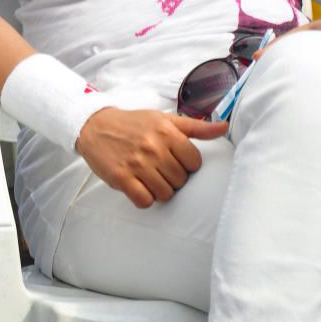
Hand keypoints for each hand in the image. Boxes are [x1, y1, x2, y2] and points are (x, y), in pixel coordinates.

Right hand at [76, 107, 227, 207]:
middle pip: (180, 180)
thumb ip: (196, 127)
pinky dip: (145, 198)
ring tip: (150, 177)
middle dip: (173, 177)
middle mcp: (153, 147)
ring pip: (165, 193)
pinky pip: (145, 201)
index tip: (176, 160)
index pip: (194, 162)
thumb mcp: (165, 119)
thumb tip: (224, 128)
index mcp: (167, 131)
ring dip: (160, 189)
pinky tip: (139, 186)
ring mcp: (137, 164)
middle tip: (160, 168)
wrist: (96, 126)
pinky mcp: (121, 179)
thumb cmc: (134, 123)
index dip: (187, 164)